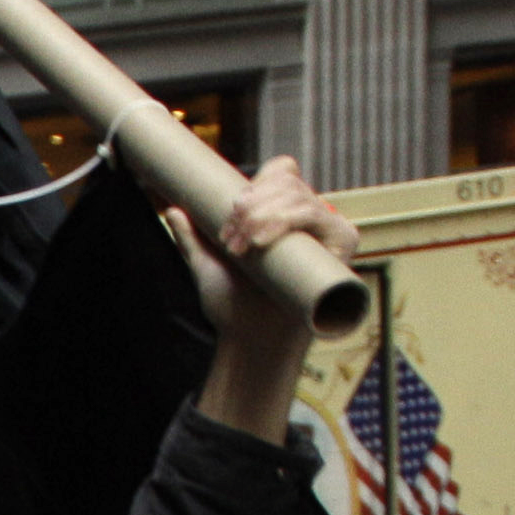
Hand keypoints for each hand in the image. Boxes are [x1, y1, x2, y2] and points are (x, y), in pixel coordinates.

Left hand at [170, 156, 350, 440]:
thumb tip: (172, 209)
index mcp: (281, 213)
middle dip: (252, 205)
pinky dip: (287, 222)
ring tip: (241, 247)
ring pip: (300, 197)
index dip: (258, 183)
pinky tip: (263, 242)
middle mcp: (307, 218)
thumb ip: (191, 238)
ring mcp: (326, 230)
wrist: (250, 341)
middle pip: (288, 182)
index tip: (232, 211)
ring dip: (263, 215)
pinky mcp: (342, 245)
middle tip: (230, 237)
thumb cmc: (232, 306)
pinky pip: (321, 218)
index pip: (281, 173)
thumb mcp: (205, 266)